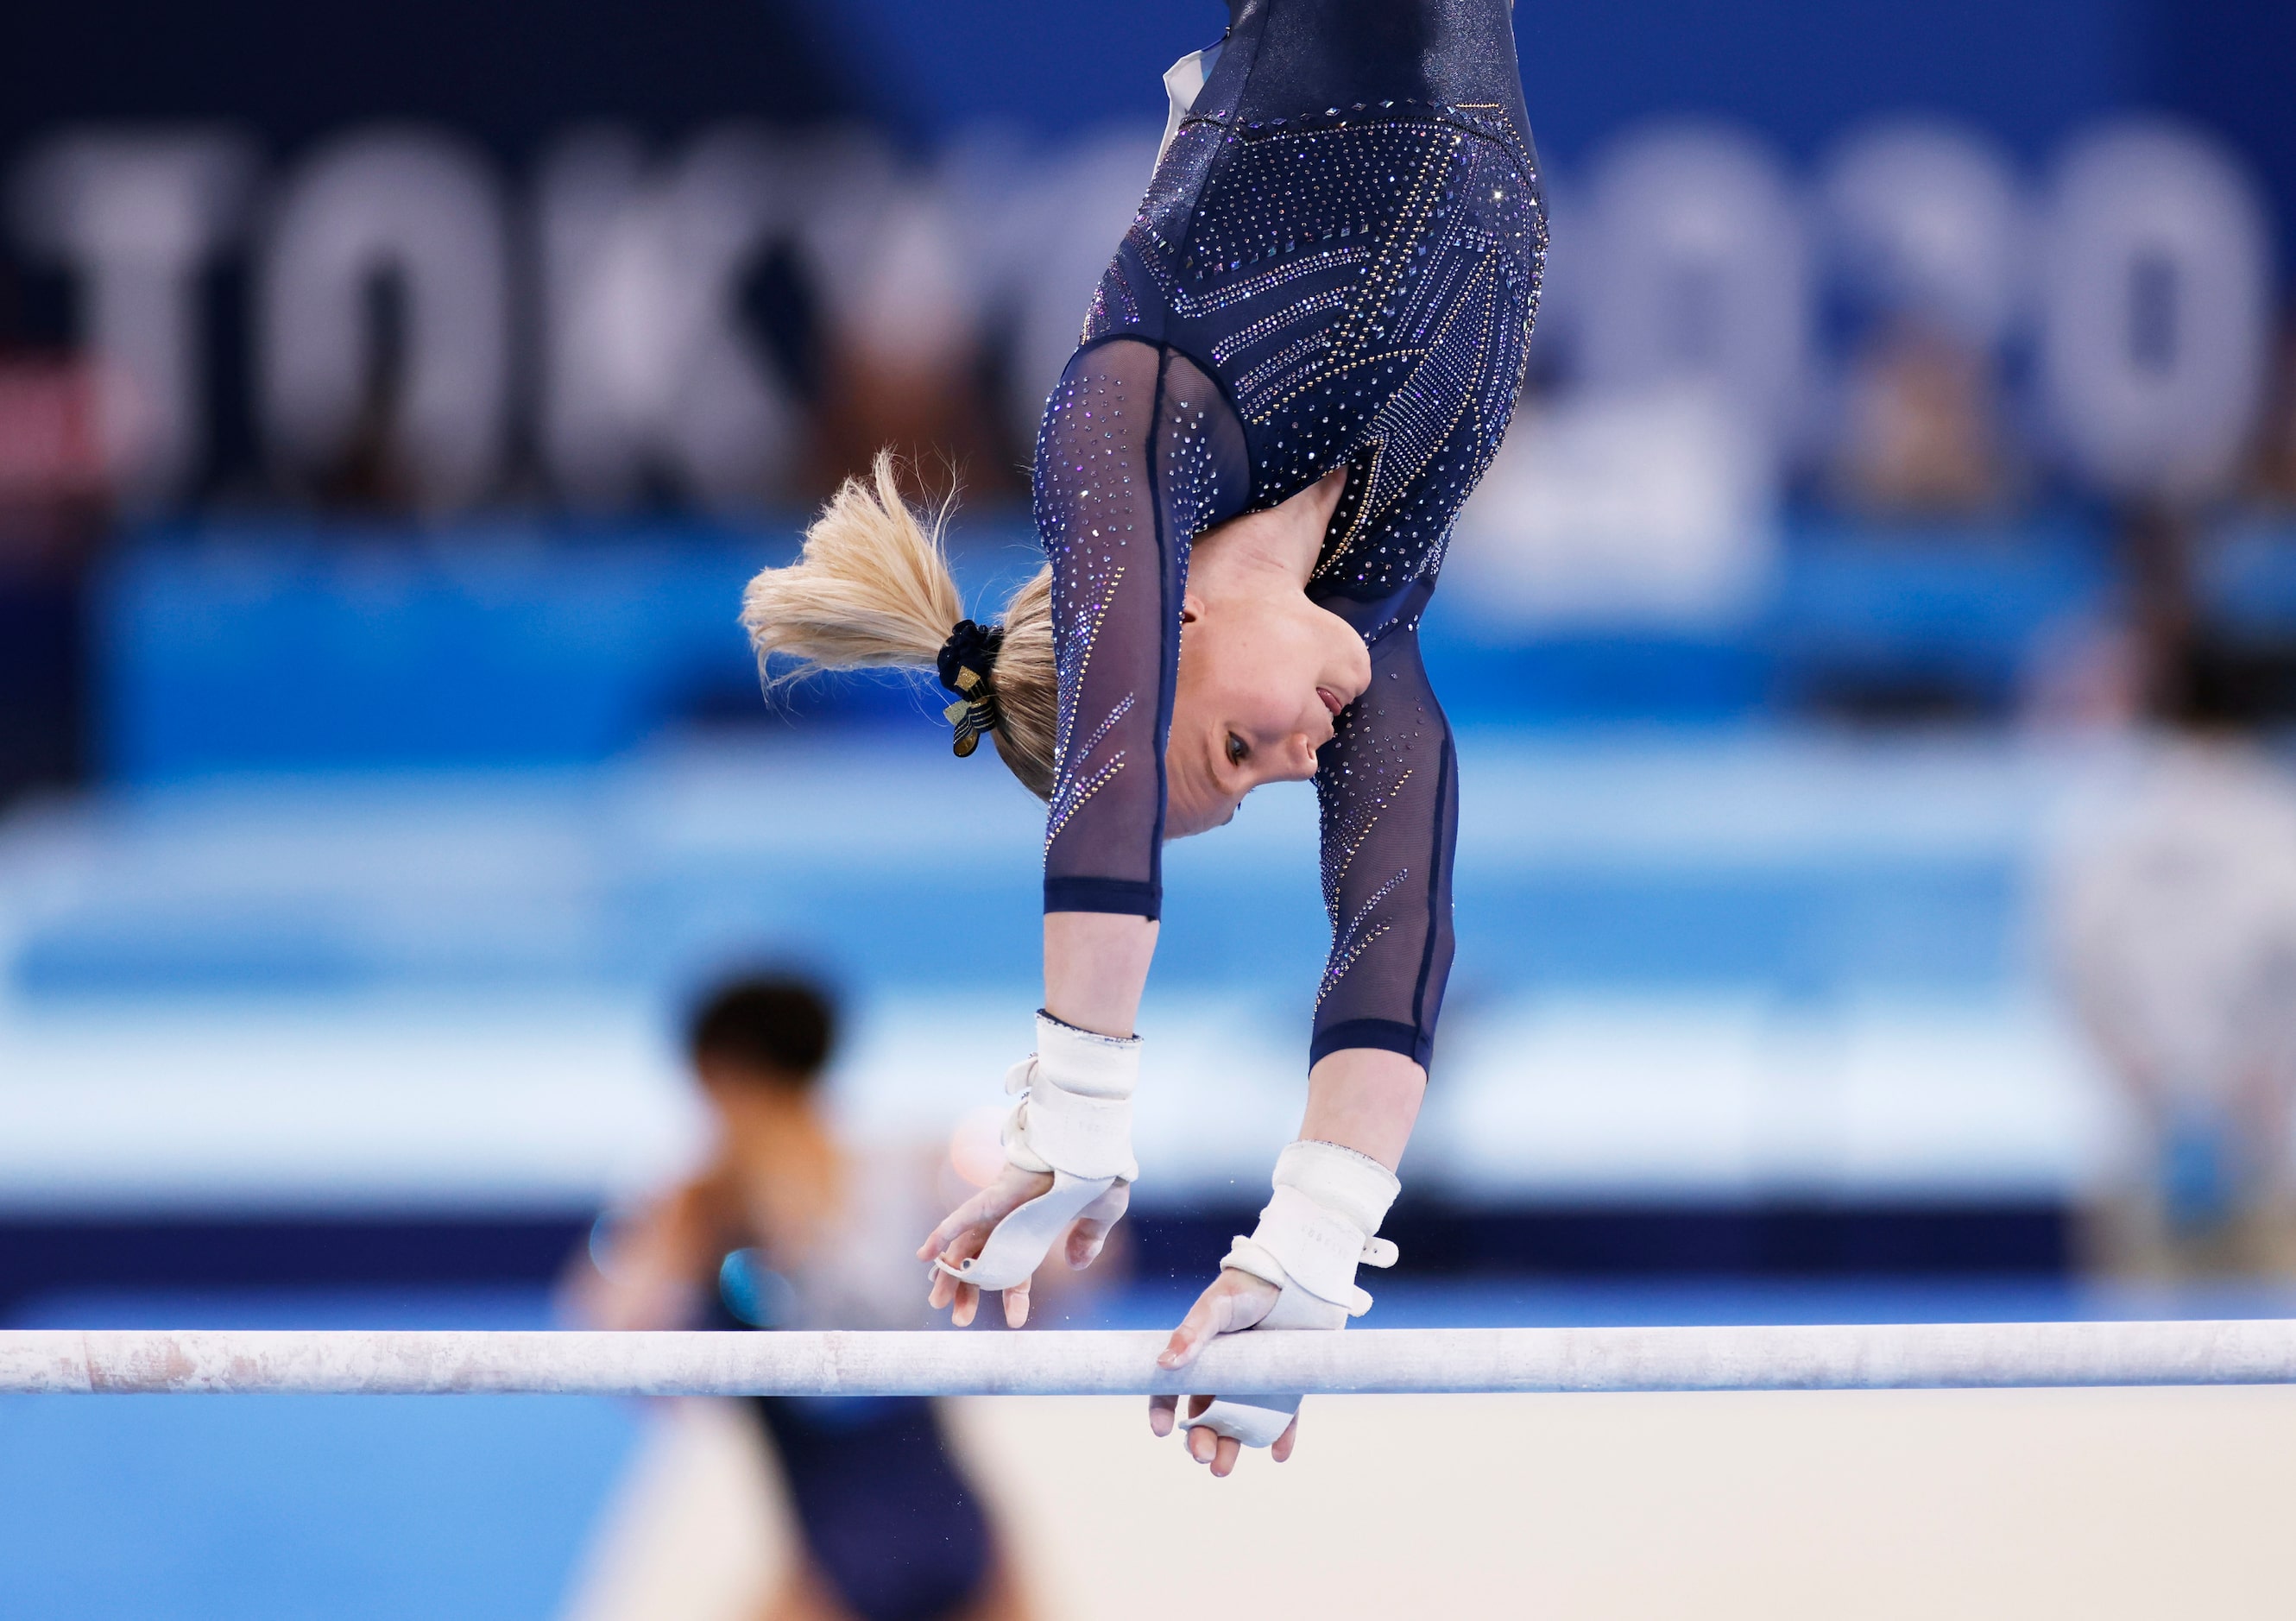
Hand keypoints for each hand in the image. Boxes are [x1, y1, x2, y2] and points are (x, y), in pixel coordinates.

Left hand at [917, 1165, 1129, 1327]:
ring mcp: (1003, 1206)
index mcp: (1034, 1225)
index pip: (1016, 1265)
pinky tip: (927, 1254)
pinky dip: (944, 1233)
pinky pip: (965, 1217)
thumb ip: (1088, 1238)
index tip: (1016, 1322)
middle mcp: (1012, 1218)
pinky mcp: (998, 1193)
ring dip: (949, 1271)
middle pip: (981, 1258)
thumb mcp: (1101, 1214)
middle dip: (968, 1290)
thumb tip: (1077, 1265)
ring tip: (936, 1302)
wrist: (1098, 1143)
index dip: (1014, 1294)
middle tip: (960, 1320)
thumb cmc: (1099, 1170)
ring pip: (967, 1243)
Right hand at [1146, 1268, 1294, 1475]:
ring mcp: (1256, 1383)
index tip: (1161, 1429)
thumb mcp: (1216, 1306)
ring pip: (1239, 1424)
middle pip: (1205, 1416)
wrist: (1297, 1278)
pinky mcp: (1287, 1386)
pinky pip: (1283, 1419)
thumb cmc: (1249, 1286)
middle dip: (1199, 1440)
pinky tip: (1277, 1453)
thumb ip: (1192, 1333)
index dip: (1163, 1410)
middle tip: (1202, 1457)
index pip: (1174, 1389)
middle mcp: (1226, 1375)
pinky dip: (1281, 1438)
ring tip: (1224, 1467)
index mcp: (1201, 1355)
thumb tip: (1164, 1364)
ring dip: (1231, 1447)